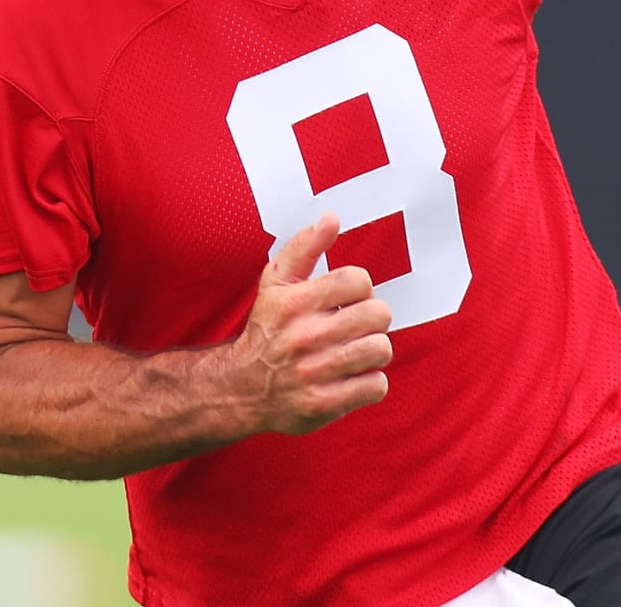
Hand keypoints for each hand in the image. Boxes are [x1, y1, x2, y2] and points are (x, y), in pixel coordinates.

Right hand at [232, 213, 393, 433]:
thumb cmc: (266, 330)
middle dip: (372, 318)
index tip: (347, 299)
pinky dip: (370, 382)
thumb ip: (304, 247)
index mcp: (294, 302)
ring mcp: (314, 372)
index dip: (360, 288)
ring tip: (356, 350)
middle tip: (356, 326)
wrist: (240, 388)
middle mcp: (304, 337)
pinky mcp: (323, 404)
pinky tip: (351, 377)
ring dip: (373, 350)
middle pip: (378, 314)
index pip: (358, 280)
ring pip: (380, 349)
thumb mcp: (275, 283)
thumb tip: (332, 218)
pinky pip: (375, 386)